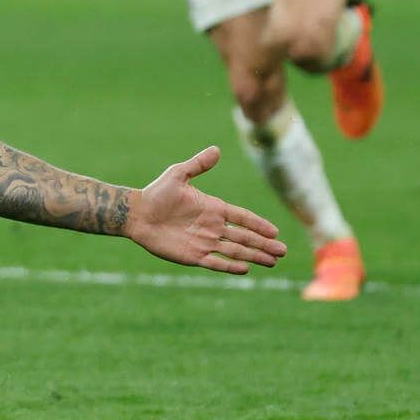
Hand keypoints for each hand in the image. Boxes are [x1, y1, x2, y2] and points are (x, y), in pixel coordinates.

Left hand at [124, 146, 287, 274]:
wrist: (136, 214)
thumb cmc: (156, 193)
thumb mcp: (177, 175)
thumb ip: (197, 165)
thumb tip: (216, 149)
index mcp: (213, 208)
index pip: (242, 217)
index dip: (258, 224)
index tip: (275, 231)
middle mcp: (212, 227)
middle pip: (244, 237)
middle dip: (264, 244)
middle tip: (283, 251)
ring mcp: (204, 242)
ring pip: (235, 251)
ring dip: (254, 256)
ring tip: (272, 261)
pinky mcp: (193, 255)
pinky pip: (216, 262)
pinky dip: (230, 267)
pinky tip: (245, 269)